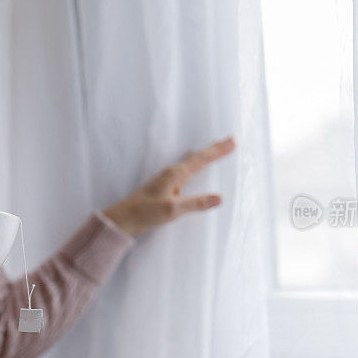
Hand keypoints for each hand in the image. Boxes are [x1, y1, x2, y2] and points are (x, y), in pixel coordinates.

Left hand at [103, 136, 236, 236]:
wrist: (125, 218)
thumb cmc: (146, 212)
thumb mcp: (173, 210)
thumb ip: (196, 203)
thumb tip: (220, 198)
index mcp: (176, 174)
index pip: (202, 160)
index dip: (218, 151)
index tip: (233, 141)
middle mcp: (173, 173)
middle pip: (198, 157)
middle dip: (215, 149)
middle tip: (231, 140)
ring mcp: (169, 179)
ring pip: (193, 162)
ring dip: (207, 155)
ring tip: (218, 149)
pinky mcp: (167, 186)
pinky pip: (188, 170)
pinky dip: (197, 164)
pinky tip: (195, 165)